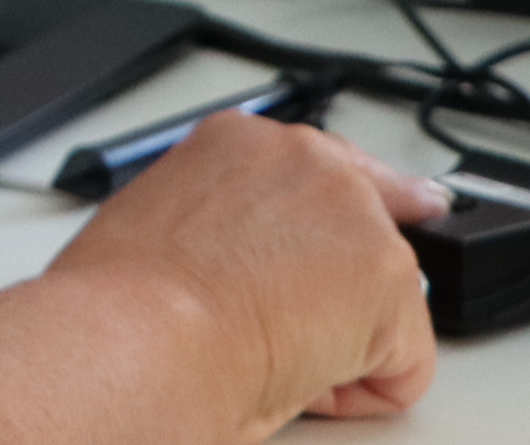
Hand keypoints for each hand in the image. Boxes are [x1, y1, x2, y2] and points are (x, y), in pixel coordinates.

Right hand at [51, 111, 445, 432]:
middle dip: (343, 286)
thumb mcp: (161, 223)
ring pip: (387, 297)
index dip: (326, 233)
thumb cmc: (122, 302)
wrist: (138, 336)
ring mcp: (356, 212)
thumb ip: (222, 218)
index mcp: (237, 141)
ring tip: (274, 352)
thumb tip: (242, 263)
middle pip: (373, 224)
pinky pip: (407, 360)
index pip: (320, 171)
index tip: (331, 260)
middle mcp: (305, 158)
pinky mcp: (390, 275)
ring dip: (348, 334)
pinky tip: (303, 381)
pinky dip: (366, 388)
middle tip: (287, 333)